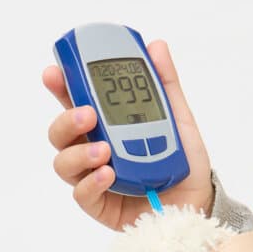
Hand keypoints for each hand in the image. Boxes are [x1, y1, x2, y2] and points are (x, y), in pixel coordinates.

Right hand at [44, 40, 213, 230]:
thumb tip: (156, 47)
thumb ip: (164, 83)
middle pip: (60, 132)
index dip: (60, 86)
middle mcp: (93, 149)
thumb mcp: (178, 117)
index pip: (75, 101)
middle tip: (88, 114)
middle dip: (66, 119)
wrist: (198, 201)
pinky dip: (92, 182)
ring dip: (80, 152)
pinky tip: (109, 174)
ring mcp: (93, 177)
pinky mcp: (99, 204)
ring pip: (63, 162)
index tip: (55, 72)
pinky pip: (82, 193)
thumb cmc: (183, 161)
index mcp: (105, 124)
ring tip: (105, 150)